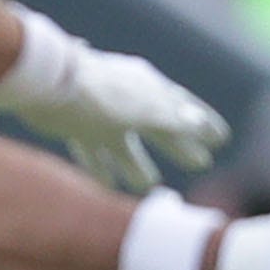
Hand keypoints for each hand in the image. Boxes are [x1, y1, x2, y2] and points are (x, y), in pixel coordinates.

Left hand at [0, 3, 227, 190]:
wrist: (47, 83)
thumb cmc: (100, 96)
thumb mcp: (144, 110)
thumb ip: (172, 119)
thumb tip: (200, 125)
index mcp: (147, 89)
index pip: (183, 108)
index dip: (204, 124)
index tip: (221, 138)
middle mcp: (125, 99)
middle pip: (158, 127)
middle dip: (179, 146)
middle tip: (200, 163)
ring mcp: (99, 112)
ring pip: (125, 143)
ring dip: (137, 164)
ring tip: (149, 185)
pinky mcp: (73, 124)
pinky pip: (93, 149)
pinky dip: (101, 166)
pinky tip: (106, 185)